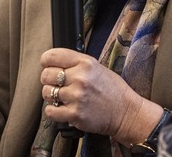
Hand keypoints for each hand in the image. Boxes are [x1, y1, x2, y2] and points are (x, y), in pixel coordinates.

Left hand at [39, 48, 162, 144]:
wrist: (126, 112)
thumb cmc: (111, 89)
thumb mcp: (96, 67)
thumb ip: (75, 63)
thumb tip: (52, 63)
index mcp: (85, 63)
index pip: (52, 56)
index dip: (46, 61)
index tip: (47, 65)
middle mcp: (80, 78)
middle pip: (46, 75)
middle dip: (48, 80)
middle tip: (56, 84)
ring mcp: (77, 97)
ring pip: (46, 93)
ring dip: (50, 96)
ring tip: (61, 97)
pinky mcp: (75, 114)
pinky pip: (50, 111)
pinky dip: (52, 111)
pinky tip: (61, 108)